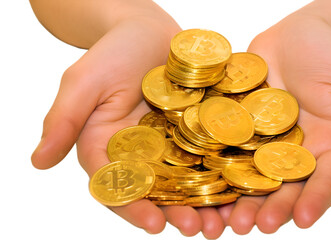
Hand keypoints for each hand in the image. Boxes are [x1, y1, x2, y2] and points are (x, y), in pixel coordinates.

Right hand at [30, 17, 219, 235]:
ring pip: (185, 181)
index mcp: (107, 148)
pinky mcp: (193, 133)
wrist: (148, 31)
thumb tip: (37, 162)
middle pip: (156, 192)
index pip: (116, 186)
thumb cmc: (112, 51)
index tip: (154, 224)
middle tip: (198, 230)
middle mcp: (138, 153)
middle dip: (175, 213)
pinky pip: (208, 157)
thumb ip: (63, 120)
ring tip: (222, 221)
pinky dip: (222, 175)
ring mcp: (168, 145)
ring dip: (204, 203)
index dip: (133, 207)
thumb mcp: (84, 81)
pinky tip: (239, 189)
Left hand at [225, 13, 330, 233]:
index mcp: (330, 145)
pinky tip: (200, 182)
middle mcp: (297, 151)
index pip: (326, 178)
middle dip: (270, 207)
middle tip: (254, 226)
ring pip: (252, 176)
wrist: (300, 36)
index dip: (317, 199)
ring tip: (225, 219)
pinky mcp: (241, 127)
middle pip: (285, 186)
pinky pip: (227, 149)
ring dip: (239, 198)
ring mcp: (266, 142)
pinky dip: (214, 166)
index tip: (305, 219)